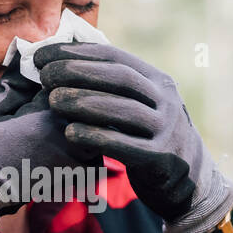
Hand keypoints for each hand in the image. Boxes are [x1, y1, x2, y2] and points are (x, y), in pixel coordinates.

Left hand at [36, 41, 232, 232]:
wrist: (189, 179)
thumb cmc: (149, 136)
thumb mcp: (142, 104)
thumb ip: (113, 87)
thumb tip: (64, 62)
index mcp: (157, 80)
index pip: (114, 57)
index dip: (76, 53)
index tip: (43, 56)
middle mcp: (165, 100)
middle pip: (119, 78)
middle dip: (78, 73)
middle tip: (45, 76)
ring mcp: (165, 129)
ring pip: (123, 109)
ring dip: (83, 102)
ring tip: (53, 100)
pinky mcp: (159, 159)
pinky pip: (124, 144)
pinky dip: (95, 136)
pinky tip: (69, 132)